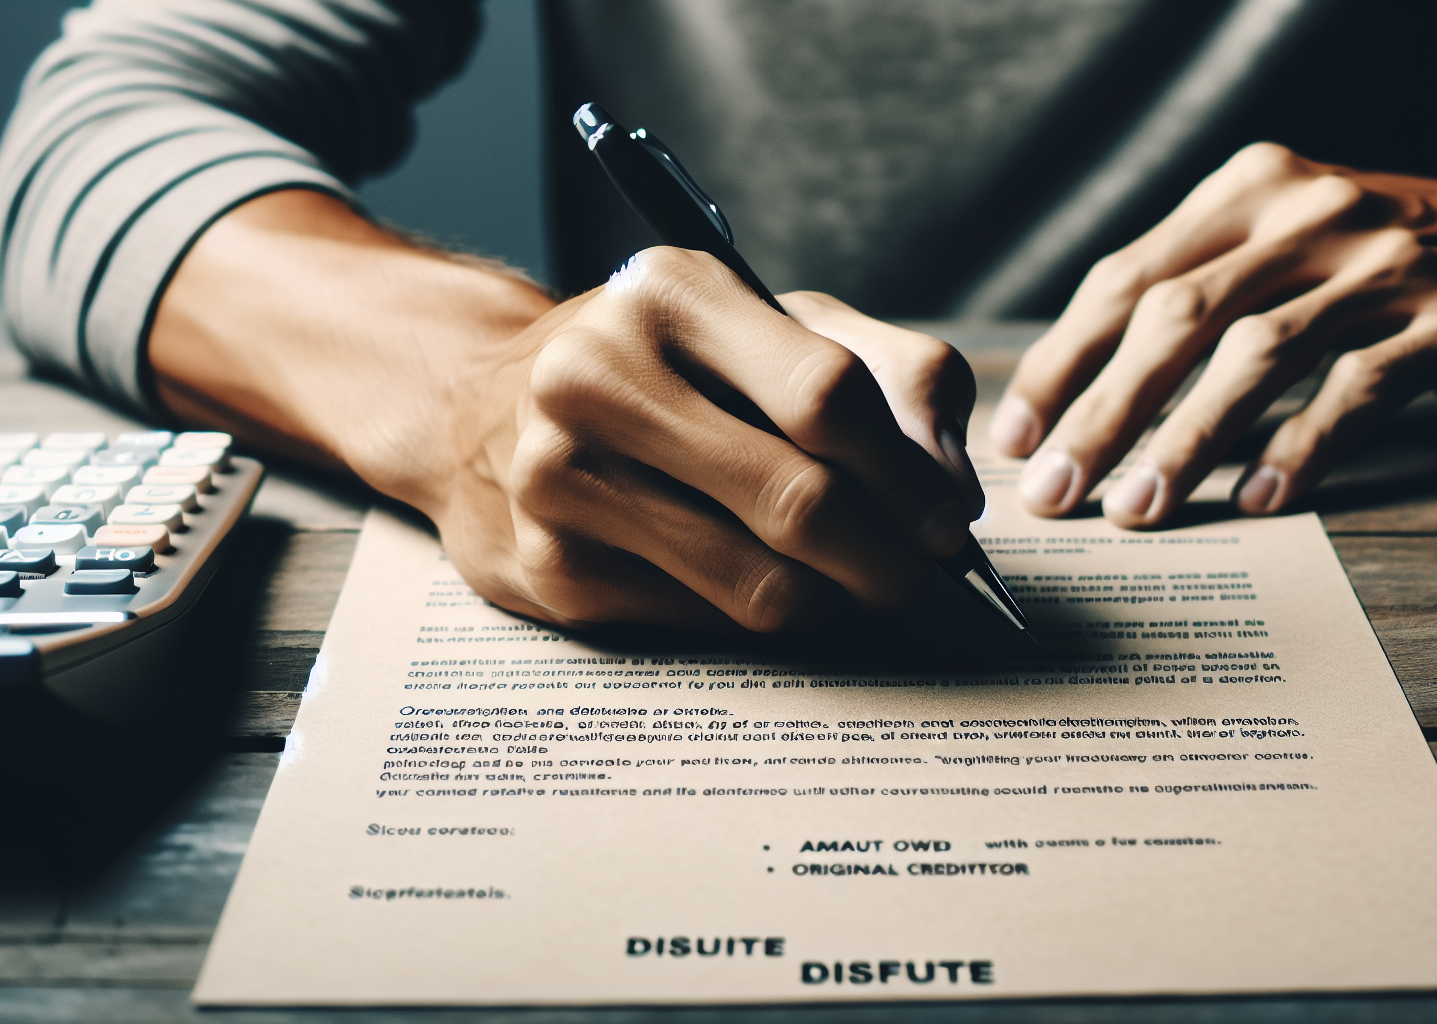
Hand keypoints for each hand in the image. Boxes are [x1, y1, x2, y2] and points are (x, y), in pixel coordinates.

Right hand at [434, 250, 980, 631]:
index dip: (910, 476)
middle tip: (920, 579)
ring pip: (761, 586)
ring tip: (855, 586)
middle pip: (801, 502)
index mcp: (670, 293)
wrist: (483, 411)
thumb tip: (954, 488)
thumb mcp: (777, 326)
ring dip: (837, 603)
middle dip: (890, 560)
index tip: (947, 521)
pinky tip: (765, 586)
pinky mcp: (549, 569)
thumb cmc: (668, 368)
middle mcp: (598, 375)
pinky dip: (763, 619)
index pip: (827, 395)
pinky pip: (705, 623)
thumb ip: (893, 375)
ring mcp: (561, 477)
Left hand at [990, 140, 1436, 526]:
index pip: (1125, 278)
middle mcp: (1308, 214)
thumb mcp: (1291, 244)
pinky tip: (1257, 501)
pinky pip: (1357, 390)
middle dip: (1101, 412)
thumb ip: (1202, 292)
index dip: (1062, 362)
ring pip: (1255, 353)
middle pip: (1173, 317)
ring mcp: (1384, 263)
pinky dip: (1299, 448)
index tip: (1016, 438)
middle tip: (1053, 494)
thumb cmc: (1400, 263)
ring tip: (1135, 511)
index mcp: (1250, 192)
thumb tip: (1085, 396)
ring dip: (1183, 441)